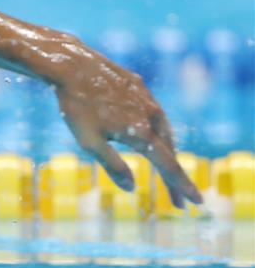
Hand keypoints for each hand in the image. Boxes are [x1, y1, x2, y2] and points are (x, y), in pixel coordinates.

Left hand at [54, 50, 202, 208]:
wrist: (71, 65)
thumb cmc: (76, 107)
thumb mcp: (89, 142)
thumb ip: (112, 165)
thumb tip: (131, 188)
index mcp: (141, 132)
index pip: (168, 166)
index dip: (182, 186)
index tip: (195, 202)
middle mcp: (151, 115)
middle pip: (169, 152)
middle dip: (173, 177)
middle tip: (176, 200)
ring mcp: (147, 98)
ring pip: (164, 130)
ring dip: (167, 153)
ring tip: (167, 171)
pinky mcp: (139, 86)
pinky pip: (154, 113)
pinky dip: (157, 130)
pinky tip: (150, 135)